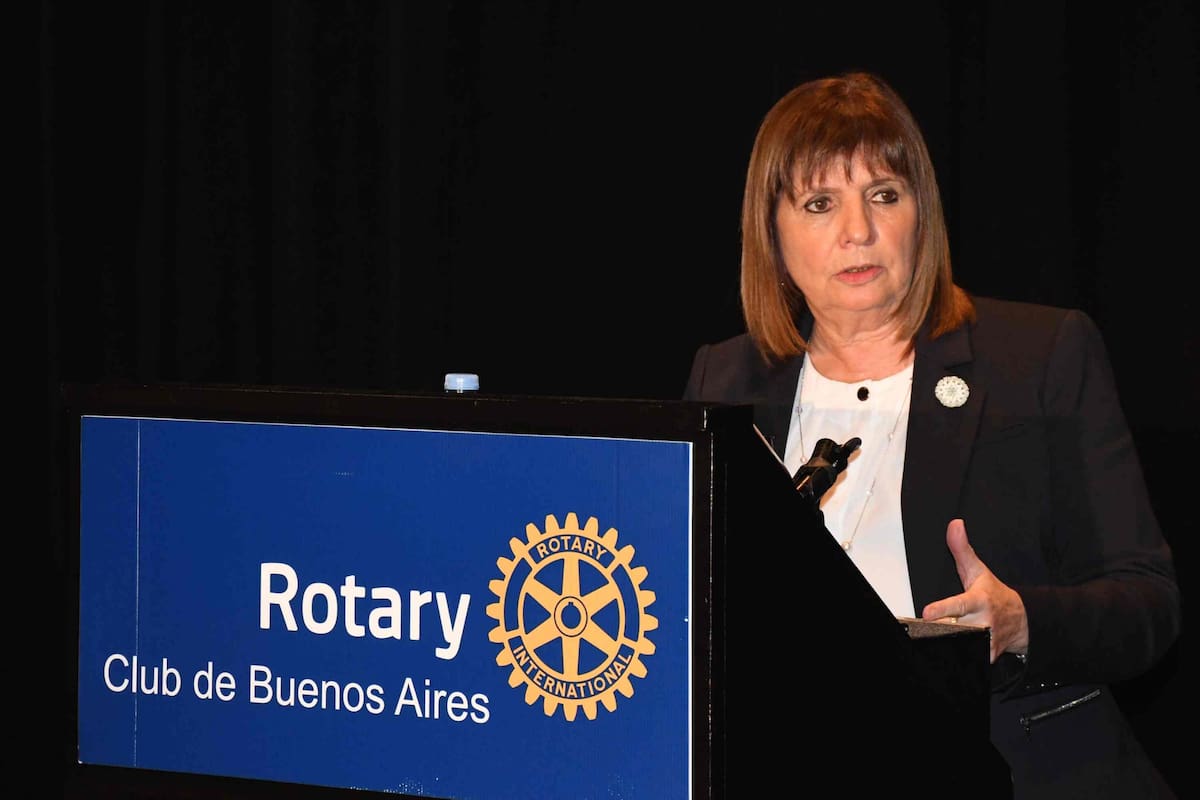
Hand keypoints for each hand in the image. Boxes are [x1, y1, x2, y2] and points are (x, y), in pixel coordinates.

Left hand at [920, 518, 1029, 662]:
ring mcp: (986, 641)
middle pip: (954, 629)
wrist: (1023, 619)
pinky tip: (951, 643)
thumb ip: (962, 550)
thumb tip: (954, 525)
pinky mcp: (987, 655)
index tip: (926, 613)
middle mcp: (983, 622)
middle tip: (929, 625)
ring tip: (937, 632)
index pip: (958, 605)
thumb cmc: (994, 594)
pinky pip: (969, 655)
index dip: (942, 610)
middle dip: (942, 628)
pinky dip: (961, 651)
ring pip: (961, 643)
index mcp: (978, 601)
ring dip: (949, 639)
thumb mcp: (978, 571)